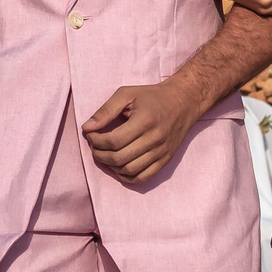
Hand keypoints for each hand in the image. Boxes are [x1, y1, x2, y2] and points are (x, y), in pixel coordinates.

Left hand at [82, 82, 200, 182]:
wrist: (184, 102)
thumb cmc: (152, 97)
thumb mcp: (127, 94)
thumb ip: (106, 110)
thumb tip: (87, 128)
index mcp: (144, 121)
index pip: (114, 141)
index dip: (96, 141)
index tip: (90, 135)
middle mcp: (155, 139)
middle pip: (119, 158)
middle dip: (99, 155)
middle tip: (94, 146)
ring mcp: (161, 152)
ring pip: (129, 170)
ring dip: (110, 166)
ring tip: (104, 155)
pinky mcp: (165, 160)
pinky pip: (142, 178)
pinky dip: (126, 176)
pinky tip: (118, 166)